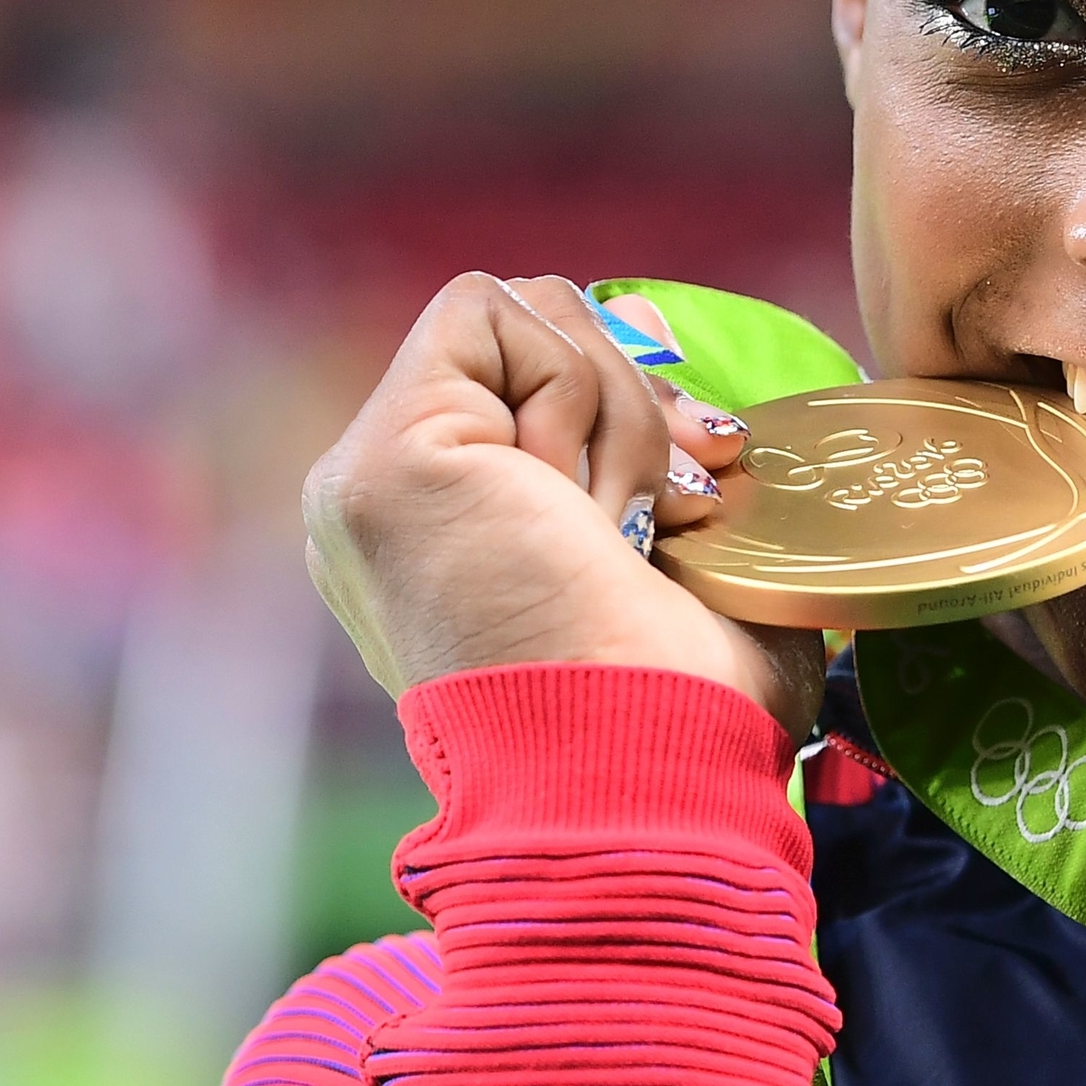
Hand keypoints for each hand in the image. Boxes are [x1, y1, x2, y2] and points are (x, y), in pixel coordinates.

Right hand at [303, 275, 821, 734]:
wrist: (649, 774)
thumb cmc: (697, 715)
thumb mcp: (696, 574)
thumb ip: (665, 476)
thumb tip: (674, 369)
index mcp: (459, 551)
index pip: (534, 395)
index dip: (635, 403)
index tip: (711, 465)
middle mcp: (399, 517)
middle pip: (531, 344)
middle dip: (640, 398)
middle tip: (687, 496)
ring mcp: (373, 486)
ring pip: (520, 318)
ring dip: (619, 408)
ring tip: (629, 524)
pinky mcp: (383, 459)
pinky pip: (486, 311)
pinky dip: (571, 385)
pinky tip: (578, 501)